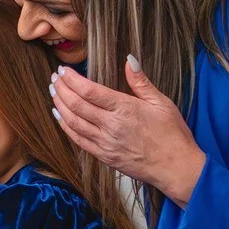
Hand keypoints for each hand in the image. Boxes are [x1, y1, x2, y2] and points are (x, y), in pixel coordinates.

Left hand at [50, 57, 205, 207]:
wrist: (176, 168)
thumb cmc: (172, 135)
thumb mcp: (161, 102)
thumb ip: (141, 81)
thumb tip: (129, 59)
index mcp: (125, 109)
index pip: (90, 91)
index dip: (72, 79)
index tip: (63, 70)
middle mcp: (111, 126)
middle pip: (76, 105)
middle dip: (61, 89)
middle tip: (54, 77)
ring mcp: (105, 143)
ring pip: (73, 122)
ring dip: (60, 105)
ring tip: (53, 92)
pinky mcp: (104, 157)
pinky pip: (78, 140)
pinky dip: (66, 126)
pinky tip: (60, 116)